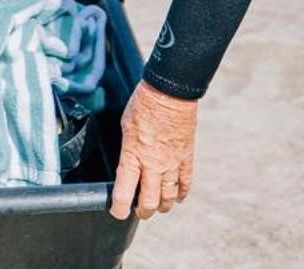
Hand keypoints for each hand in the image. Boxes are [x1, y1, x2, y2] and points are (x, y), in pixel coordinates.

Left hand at [108, 81, 197, 221]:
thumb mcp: (125, 127)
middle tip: (138, 211)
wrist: (170, 91)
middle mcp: (153, 164)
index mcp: (133, 156)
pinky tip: (177, 197)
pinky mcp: (186, 156)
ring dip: (162, 206)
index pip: (123, 193)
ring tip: (158, 207)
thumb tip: (128, 165)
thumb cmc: (143, 104)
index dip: (119, 209)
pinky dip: (182, 193)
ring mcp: (172, 162)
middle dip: (142, 212)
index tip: (118, 211)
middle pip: (149, 202)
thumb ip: (128, 150)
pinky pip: (186, 182)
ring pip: (168, 197)